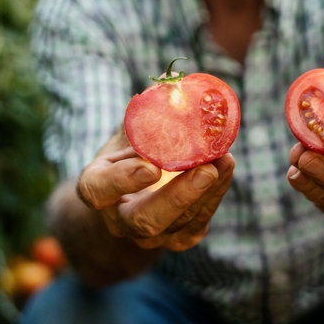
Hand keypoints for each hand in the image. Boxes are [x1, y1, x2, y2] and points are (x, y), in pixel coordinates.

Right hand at [76, 129, 233, 251]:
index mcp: (97, 188)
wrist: (134, 198)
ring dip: (208, 191)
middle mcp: (121, 220)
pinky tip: (226, 168)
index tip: (150, 166)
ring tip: (225, 158)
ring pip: (180, 223)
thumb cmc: (130, 155)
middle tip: (205, 170)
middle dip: (179, 196)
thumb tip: (172, 84)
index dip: (124, 179)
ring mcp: (151, 236)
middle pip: (146, 220)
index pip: (100, 190)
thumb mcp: (127, 134)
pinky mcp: (179, 238)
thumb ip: (144, 116)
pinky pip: (199, 222)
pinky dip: (217, 194)